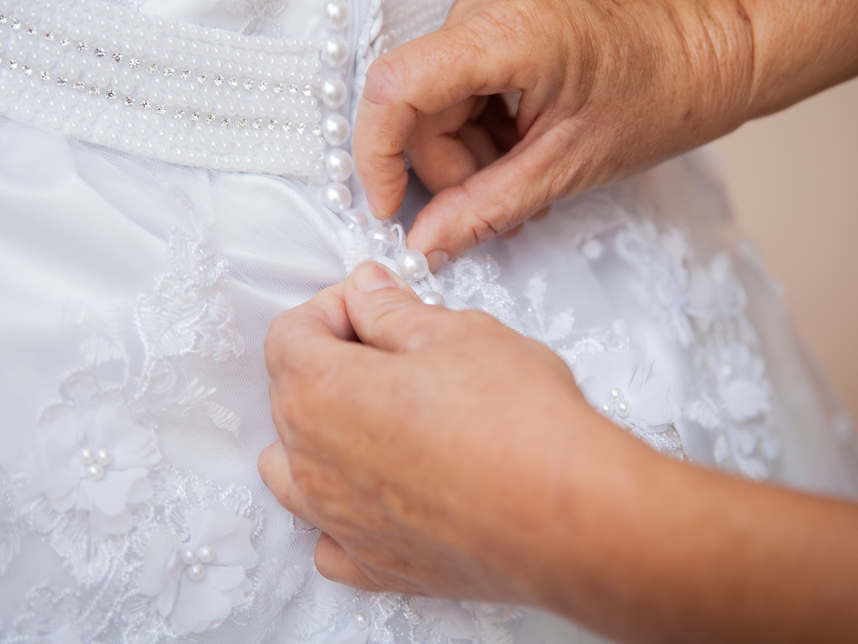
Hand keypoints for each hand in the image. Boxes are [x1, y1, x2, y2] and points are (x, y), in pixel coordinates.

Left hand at [258, 260, 646, 600]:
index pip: (289, 334)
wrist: (568, 513)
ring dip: (321, 435)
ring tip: (381, 418)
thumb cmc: (518, 422)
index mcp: (322, 392)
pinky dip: (342, 512)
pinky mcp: (376, 565)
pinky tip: (382, 491)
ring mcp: (339, 521)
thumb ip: (393, 312)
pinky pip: (328, 538)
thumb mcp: (458, 333)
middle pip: (289, 396)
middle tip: (395, 349)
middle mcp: (314, 462)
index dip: (332, 308)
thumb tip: (368, 293)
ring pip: (292, 470)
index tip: (375, 306)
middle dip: (332, 362)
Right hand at [354, 0, 753, 267]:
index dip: (377, 156)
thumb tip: (423, 246)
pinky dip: (479, 125)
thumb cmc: (661, 99)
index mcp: (509, 29)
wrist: (707, 51)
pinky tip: (520, 145)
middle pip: (417, 104)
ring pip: (434, 99)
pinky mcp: (496, 6)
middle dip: (448, 167)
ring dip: (467, 151)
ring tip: (524, 176)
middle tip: (499, 204)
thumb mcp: (568, 168)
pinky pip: (456, 81)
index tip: (389, 208)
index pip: (396, 87)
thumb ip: (485, 209)